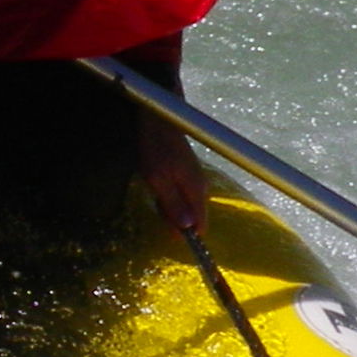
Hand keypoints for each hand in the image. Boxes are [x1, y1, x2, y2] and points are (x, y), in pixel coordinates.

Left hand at [138, 117, 209, 236]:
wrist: (158, 121)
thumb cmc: (156, 149)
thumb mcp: (158, 179)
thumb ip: (173, 203)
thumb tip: (188, 227)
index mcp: (196, 190)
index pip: (201, 224)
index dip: (187, 235)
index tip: (169, 235)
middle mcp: (201, 187)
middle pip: (191, 217)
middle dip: (172, 218)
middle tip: (156, 203)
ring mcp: (195, 179)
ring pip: (184, 205)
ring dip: (168, 206)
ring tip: (155, 190)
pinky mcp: (188, 174)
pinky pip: (181, 194)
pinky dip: (168, 195)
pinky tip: (157, 185)